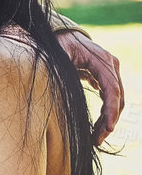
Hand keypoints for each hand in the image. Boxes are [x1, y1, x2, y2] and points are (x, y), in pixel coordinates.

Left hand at [55, 28, 123, 143]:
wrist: (60, 33)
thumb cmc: (57, 45)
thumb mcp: (58, 58)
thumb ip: (63, 74)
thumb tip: (65, 95)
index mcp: (102, 61)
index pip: (112, 90)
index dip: (111, 111)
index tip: (108, 129)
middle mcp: (111, 65)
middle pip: (117, 98)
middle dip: (109, 121)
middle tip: (97, 140)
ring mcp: (110, 70)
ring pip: (115, 99)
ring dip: (107, 118)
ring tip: (96, 137)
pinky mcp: (104, 75)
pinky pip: (109, 96)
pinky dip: (105, 111)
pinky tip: (97, 126)